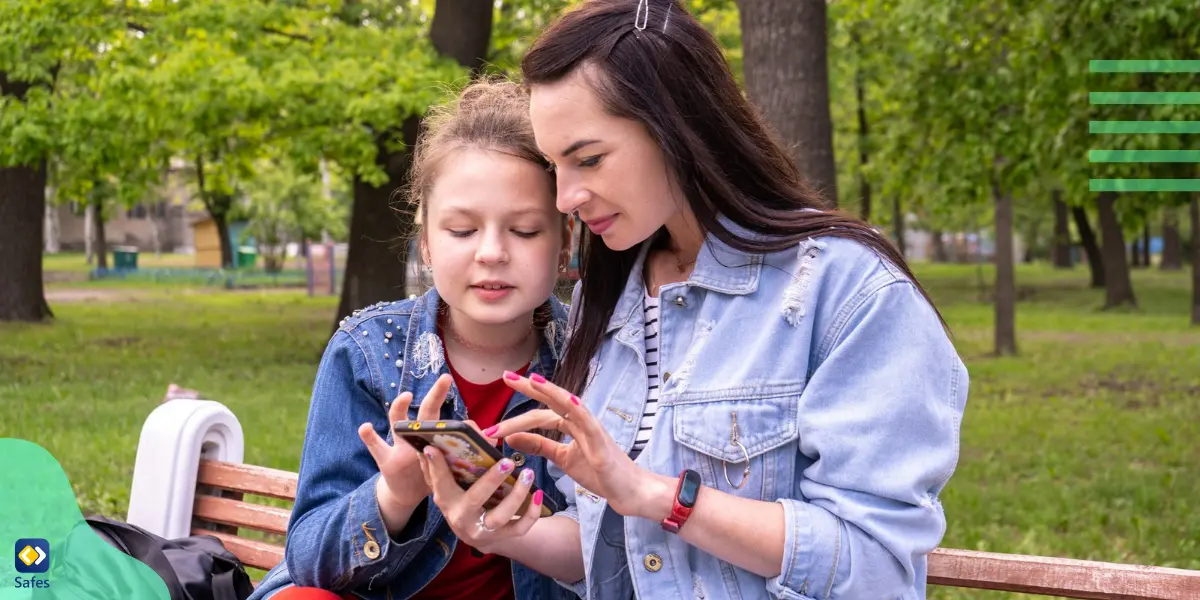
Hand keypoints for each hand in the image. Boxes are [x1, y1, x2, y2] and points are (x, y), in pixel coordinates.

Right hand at [359, 373, 453, 531]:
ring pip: (398, 422)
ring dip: (399, 408)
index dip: (446, 398)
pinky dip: (369, 436)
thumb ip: (464, 451)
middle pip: (425, 412)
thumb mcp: (447, 465)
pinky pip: (376, 447)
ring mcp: (398, 445)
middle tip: (446, 378)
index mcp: (432, 436)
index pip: (443, 413)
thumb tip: (491, 439)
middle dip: (435, 394)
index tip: (452, 381)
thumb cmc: (430, 475)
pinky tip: (365, 427)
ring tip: (404, 396)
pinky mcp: (386, 461)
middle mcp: (416, 434)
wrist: (406, 494)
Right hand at [417, 445, 543, 554]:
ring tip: (528, 473)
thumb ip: (440, 465)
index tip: (434, 448)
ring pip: (500, 516)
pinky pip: (520, 528)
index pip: (439, 481)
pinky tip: (539, 494)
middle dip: (491, 480)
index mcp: (446, 500)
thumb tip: (432, 442)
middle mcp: (461, 517)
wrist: (477, 533)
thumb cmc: (462, 499)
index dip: (436, 466)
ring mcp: (482, 530)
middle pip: (475, 499)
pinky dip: (532, 513)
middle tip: (506, 461)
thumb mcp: (449, 484)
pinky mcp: (501, 538)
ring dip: (517, 494)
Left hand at [490, 372, 663, 518]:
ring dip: (551, 392)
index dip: (518, 412)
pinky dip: (579, 410)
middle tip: (506, 377)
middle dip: (529, 388)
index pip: (541, 413)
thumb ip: (539, 446)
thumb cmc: (599, 472)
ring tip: (532, 381)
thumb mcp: (562, 458)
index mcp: (571, 425)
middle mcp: (581, 421)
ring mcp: (593, 429)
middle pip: (552, 401)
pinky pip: (590, 423)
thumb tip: (511, 436)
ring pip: (569, 406)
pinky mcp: (602, 443)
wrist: (627, 490)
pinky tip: (569, 400)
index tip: (497, 408)